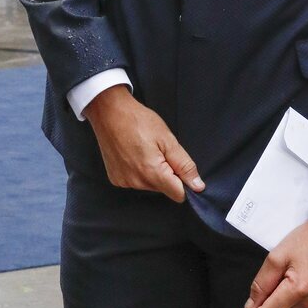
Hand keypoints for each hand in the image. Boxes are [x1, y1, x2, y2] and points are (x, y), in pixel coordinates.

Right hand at [84, 85, 204, 202]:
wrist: (110, 113)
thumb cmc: (138, 121)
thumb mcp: (168, 140)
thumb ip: (184, 165)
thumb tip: (197, 186)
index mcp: (152, 173)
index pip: (178, 195)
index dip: (184, 182)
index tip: (180, 167)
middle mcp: (137, 182)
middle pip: (164, 189)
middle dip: (168, 174)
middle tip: (160, 152)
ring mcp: (124, 182)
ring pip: (150, 186)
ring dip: (153, 172)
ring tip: (145, 150)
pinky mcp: (116, 179)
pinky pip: (136, 181)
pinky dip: (139, 171)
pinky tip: (134, 154)